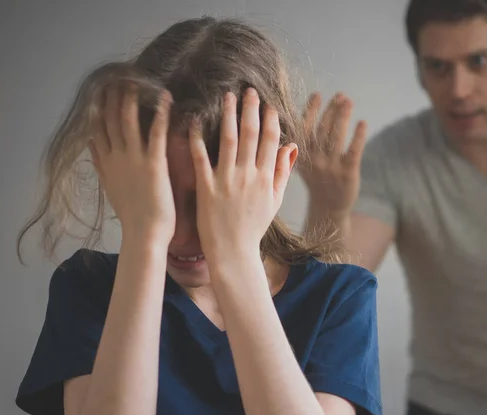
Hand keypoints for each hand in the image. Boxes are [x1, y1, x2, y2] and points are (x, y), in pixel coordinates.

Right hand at [88, 82, 175, 246]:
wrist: (144, 235)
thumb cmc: (134, 216)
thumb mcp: (111, 187)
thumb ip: (102, 164)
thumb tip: (92, 144)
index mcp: (107, 164)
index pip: (98, 128)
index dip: (99, 107)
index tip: (101, 89)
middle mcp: (117, 158)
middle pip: (109, 119)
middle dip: (112, 96)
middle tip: (118, 75)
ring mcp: (133, 160)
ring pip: (128, 121)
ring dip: (132, 98)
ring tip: (138, 80)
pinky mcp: (153, 165)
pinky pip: (155, 133)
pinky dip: (159, 113)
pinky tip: (165, 98)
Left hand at [189, 88, 295, 263]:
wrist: (233, 252)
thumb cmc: (254, 228)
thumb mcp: (274, 202)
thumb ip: (283, 173)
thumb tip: (292, 146)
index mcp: (266, 179)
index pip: (271, 142)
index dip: (270, 120)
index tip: (267, 104)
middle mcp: (248, 176)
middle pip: (251, 135)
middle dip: (251, 109)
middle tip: (248, 90)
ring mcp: (227, 181)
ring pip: (229, 140)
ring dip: (228, 115)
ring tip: (226, 96)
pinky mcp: (206, 188)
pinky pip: (201, 158)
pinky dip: (197, 138)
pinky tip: (194, 120)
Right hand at [300, 92, 366, 217]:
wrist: (328, 208)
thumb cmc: (317, 181)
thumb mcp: (304, 163)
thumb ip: (304, 143)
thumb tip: (308, 113)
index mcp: (303, 157)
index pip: (304, 128)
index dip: (311, 111)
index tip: (317, 95)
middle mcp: (315, 161)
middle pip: (323, 129)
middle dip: (331, 110)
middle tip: (340, 95)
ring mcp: (331, 167)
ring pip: (337, 137)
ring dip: (343, 116)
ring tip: (348, 101)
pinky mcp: (347, 173)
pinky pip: (353, 150)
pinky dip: (358, 135)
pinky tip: (362, 123)